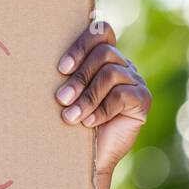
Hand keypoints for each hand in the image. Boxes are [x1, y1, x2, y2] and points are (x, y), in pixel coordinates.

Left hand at [54, 21, 150, 176]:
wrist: (87, 157)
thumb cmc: (71, 121)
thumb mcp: (67, 93)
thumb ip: (66, 74)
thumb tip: (44, 60)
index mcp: (104, 57)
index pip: (101, 32)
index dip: (82, 45)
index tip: (61, 69)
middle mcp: (123, 65)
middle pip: (105, 53)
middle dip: (79, 77)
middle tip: (61, 99)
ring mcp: (135, 81)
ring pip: (111, 74)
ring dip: (87, 97)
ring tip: (70, 117)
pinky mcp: (143, 100)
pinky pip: (122, 95)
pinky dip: (101, 110)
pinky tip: (89, 123)